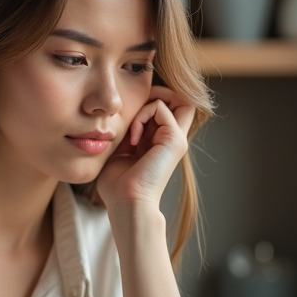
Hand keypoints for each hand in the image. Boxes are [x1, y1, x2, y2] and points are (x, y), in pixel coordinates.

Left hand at [96, 86, 195, 214]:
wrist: (127, 203)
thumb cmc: (118, 185)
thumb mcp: (121, 152)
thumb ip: (126, 134)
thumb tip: (120, 116)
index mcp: (162, 143)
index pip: (169, 107)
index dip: (153, 99)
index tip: (131, 112)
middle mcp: (174, 139)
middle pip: (179, 98)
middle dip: (155, 94)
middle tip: (135, 107)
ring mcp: (177, 139)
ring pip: (171, 98)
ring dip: (144, 105)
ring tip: (132, 130)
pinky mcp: (175, 139)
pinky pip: (159, 108)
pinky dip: (142, 115)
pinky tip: (133, 138)